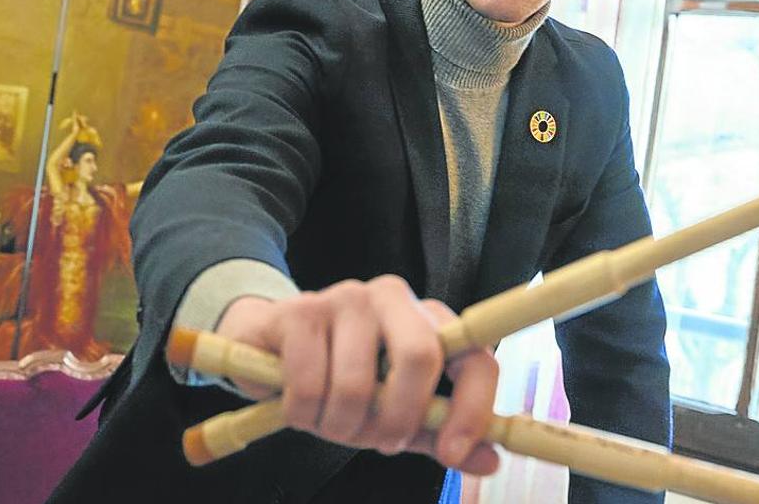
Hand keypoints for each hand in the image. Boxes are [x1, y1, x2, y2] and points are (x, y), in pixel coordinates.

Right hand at [211, 275, 498, 474]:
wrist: (268, 344)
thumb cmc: (341, 379)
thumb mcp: (393, 410)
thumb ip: (437, 432)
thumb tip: (490, 461)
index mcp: (428, 319)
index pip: (474, 355)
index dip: (472, 409)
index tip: (452, 453)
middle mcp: (393, 297)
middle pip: (419, 356)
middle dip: (398, 417)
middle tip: (379, 442)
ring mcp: (345, 297)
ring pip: (357, 384)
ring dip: (339, 426)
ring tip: (331, 423)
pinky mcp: (300, 311)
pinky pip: (309, 385)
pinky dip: (303, 414)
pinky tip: (299, 408)